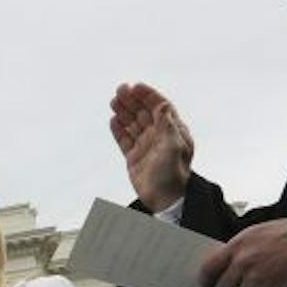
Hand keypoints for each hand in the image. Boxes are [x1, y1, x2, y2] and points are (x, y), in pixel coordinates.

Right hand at [108, 82, 193, 212]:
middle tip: (120, 90)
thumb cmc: (174, 175)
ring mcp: (146, 146)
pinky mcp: (134, 158)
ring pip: (133, 124)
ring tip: (113, 101)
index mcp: (173, 131)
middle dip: (132, 100)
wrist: (164, 200)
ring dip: (124, 112)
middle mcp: (159, 136)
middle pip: (144, 112)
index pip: (160, 107)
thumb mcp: (174, 148)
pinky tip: (113, 120)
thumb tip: (163, 106)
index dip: (148, 96)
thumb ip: (167, 126)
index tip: (136, 86)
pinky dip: (118, 130)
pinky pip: (124, 140)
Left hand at [199, 220, 286, 286]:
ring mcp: (256, 280)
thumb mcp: (264, 231)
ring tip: (278, 279)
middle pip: (226, 286)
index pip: (209, 266)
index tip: (206, 286)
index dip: (206, 279)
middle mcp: (243, 263)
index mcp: (240, 244)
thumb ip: (245, 247)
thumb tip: (232, 263)